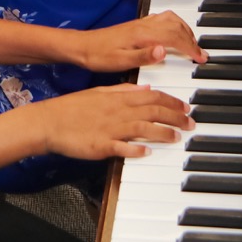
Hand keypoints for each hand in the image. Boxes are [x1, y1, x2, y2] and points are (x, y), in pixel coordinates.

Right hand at [30, 84, 193, 159]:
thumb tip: (146, 89)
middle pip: (153, 112)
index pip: (152, 97)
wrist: (50, 121)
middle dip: (176, 117)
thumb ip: (124, 90)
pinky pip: (122, 147)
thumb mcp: (100, 92)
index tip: (186, 107)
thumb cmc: (74, 108)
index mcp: (118, 97)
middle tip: (191, 123)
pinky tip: (147, 152)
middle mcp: (118, 111)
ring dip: (163, 133)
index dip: (172, 102)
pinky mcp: (101, 145)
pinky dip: (136, 149)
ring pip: (143, 128)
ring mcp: (110, 129)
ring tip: (178, 137)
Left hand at [76, 10, 205, 72]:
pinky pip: (163, 19)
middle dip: (192, 40)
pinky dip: (175, 25)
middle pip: (176, 27)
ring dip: (185, 30)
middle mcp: (144, 25)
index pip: (174, 37)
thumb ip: (143, 56)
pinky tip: (175, 33)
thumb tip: (164, 51)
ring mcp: (141, 23)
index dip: (190, 47)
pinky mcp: (138, 25)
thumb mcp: (120, 61)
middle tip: (201, 54)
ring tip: (192, 44)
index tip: (200, 58)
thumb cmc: (99, 56)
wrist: (82, 47)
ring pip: (171, 20)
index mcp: (142, 34)